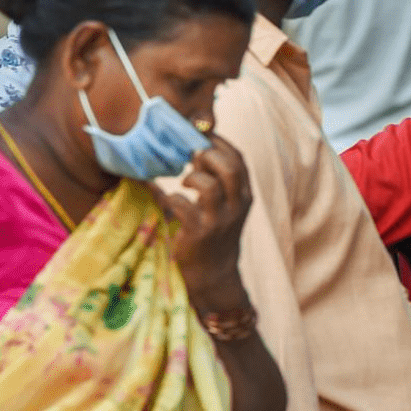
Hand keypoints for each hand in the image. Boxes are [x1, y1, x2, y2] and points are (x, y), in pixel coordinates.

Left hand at [150, 134, 251, 312]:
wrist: (213, 274)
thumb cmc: (214, 233)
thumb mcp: (225, 206)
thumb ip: (217, 181)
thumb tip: (193, 151)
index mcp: (245, 196)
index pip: (239, 160)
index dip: (220, 143)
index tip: (201, 136)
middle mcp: (237, 206)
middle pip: (230, 168)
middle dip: (207, 156)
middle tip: (191, 158)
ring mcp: (219, 220)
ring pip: (208, 186)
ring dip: (191, 178)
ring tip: (184, 182)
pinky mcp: (199, 233)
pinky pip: (181, 206)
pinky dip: (169, 197)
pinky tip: (166, 199)